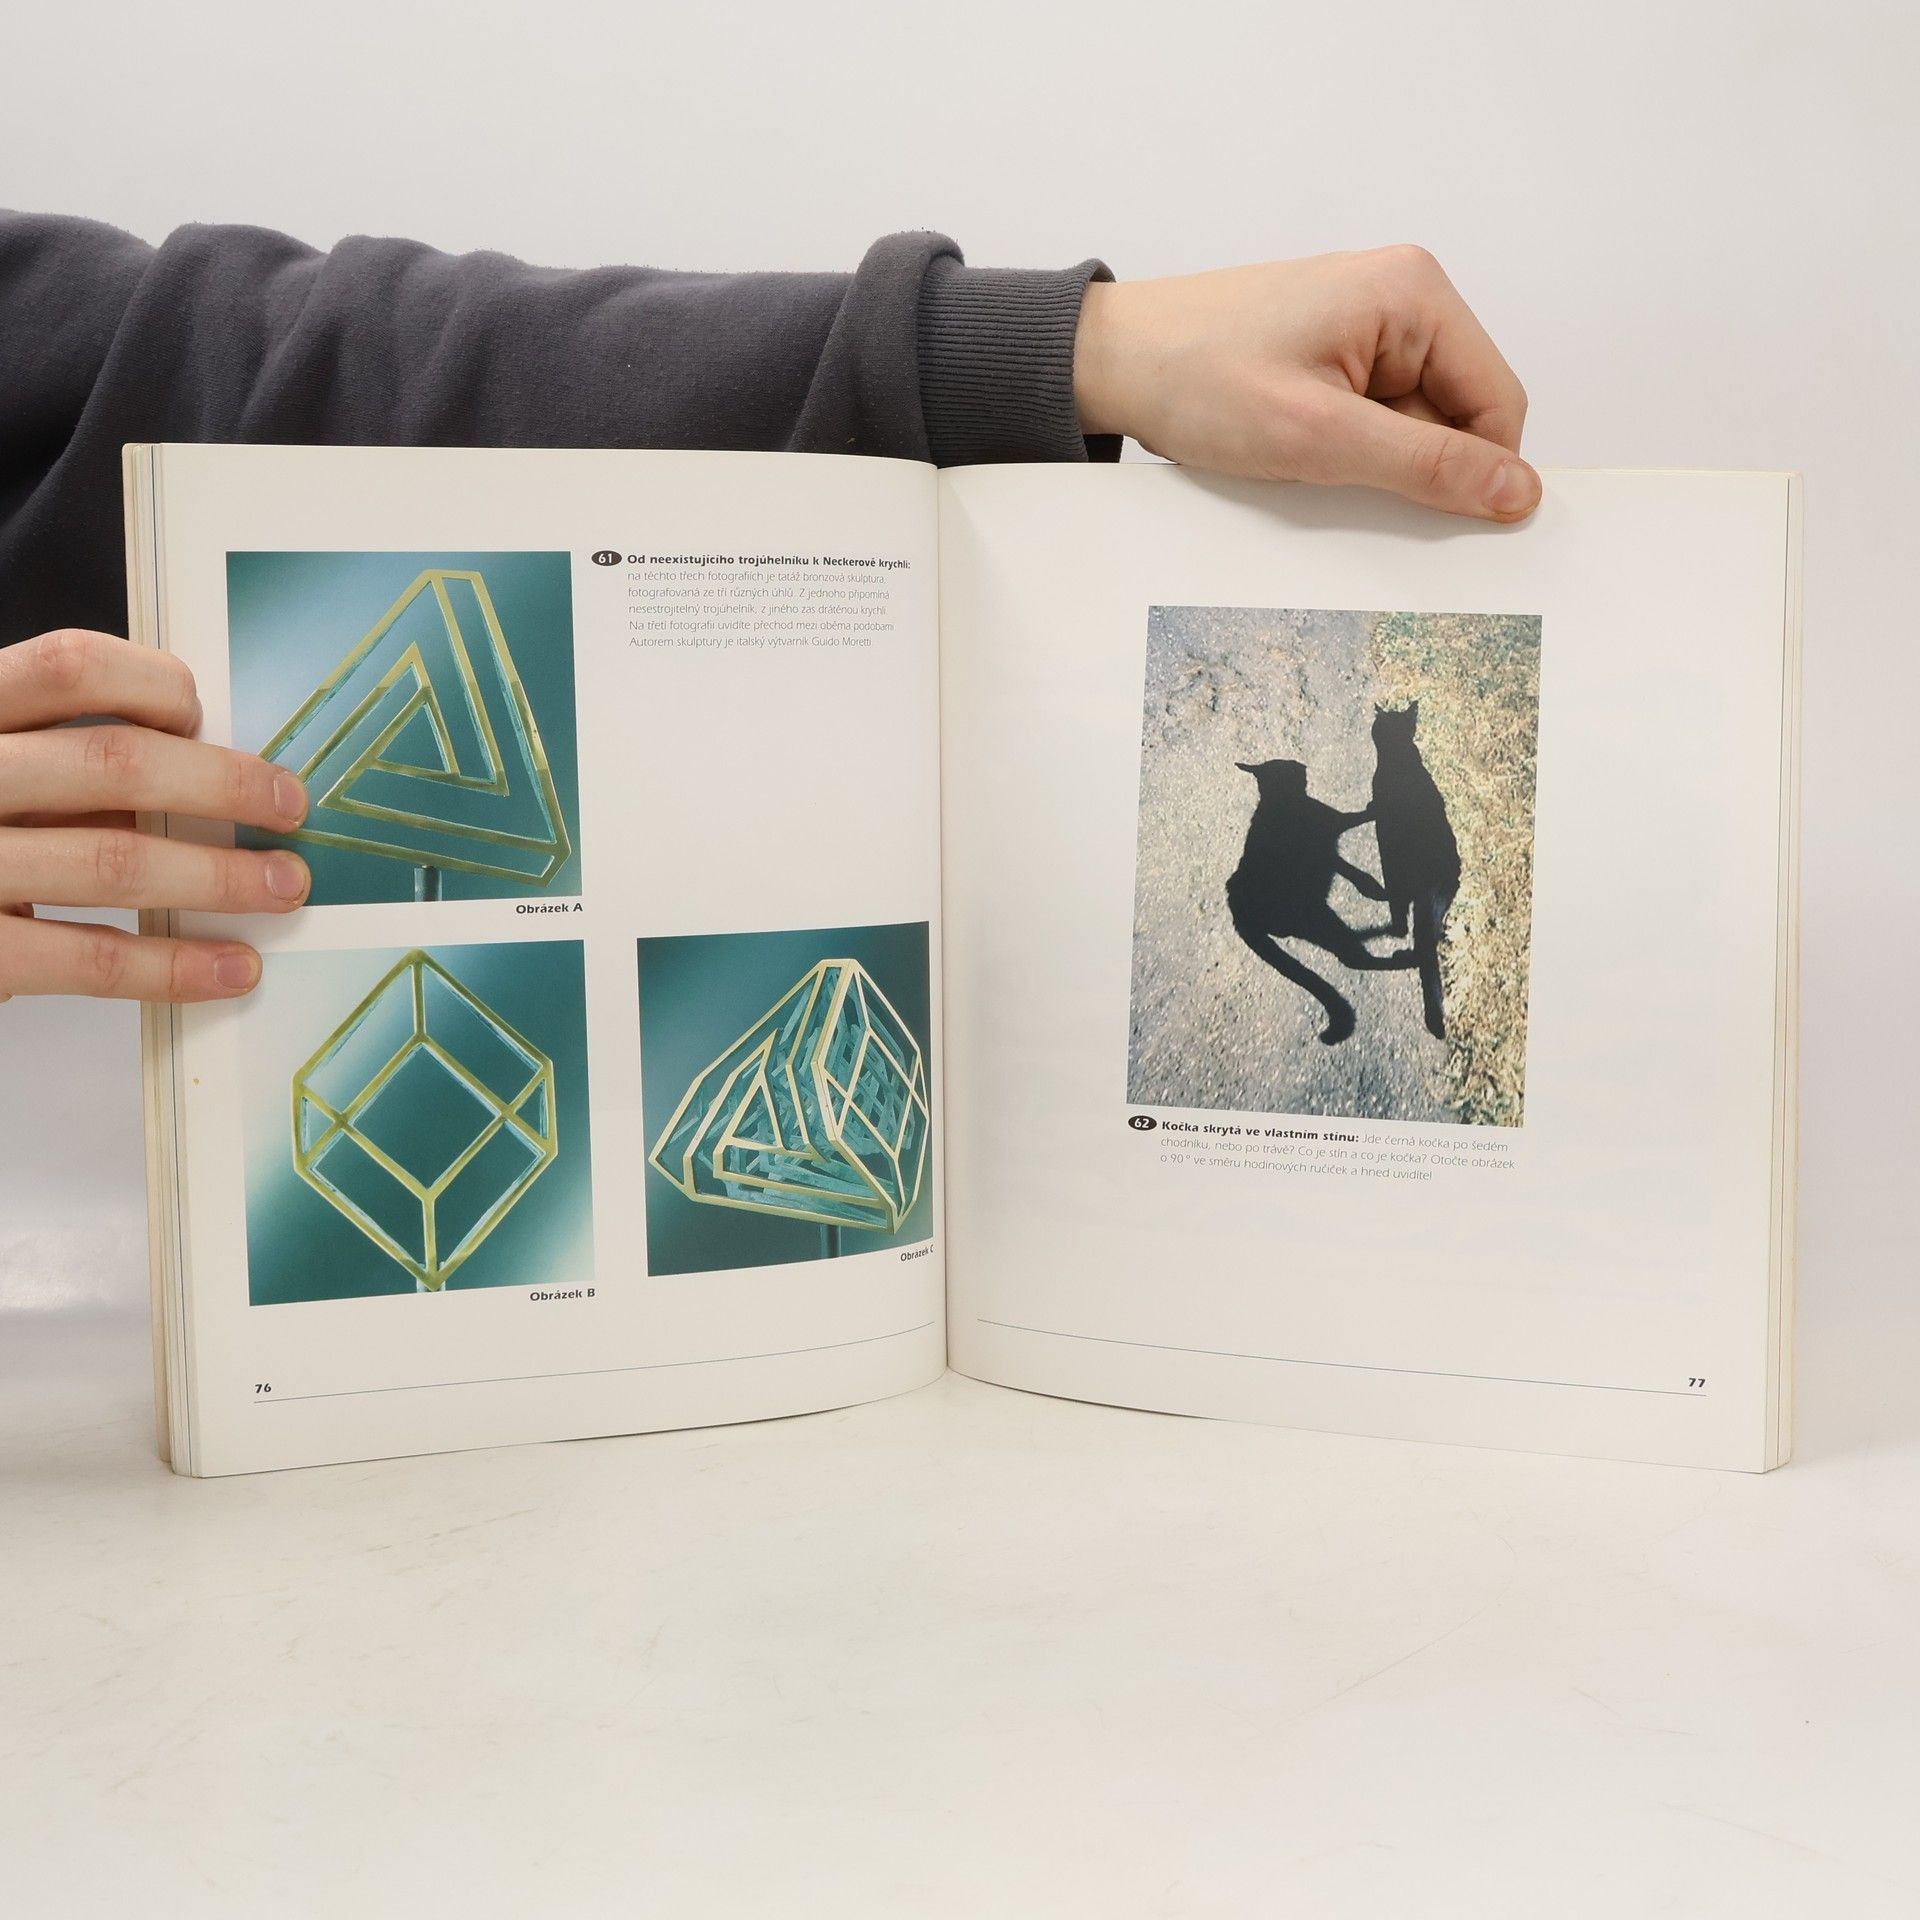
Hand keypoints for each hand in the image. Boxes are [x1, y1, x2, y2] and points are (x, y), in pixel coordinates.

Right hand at [0, 629, 310, 1002]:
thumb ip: (58, 764)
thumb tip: (205, 768)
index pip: (68, 666)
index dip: (152, 684)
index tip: (204, 715)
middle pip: (114, 761)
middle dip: (224, 786)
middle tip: (291, 807)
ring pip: (114, 859)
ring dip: (219, 877)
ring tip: (283, 887)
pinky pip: (88, 956)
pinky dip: (173, 965)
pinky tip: (231, 968)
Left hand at [1073, 246, 1538, 521]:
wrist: (1113, 362)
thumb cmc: (1196, 378)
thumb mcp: (1319, 436)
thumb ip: (1425, 465)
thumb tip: (1516, 491)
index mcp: (1414, 293)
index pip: (1498, 402)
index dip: (1477, 472)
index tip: (1439, 522)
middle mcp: (1402, 296)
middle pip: (1458, 412)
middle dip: (1412, 463)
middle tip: (1340, 477)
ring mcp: (1367, 324)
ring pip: (1414, 422)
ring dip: (1372, 460)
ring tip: (1304, 454)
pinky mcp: (1336, 352)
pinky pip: (1373, 417)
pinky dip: (1345, 448)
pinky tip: (1296, 449)